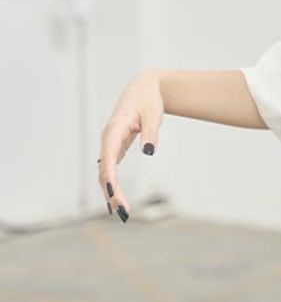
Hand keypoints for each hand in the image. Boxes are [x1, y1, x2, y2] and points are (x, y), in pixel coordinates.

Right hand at [98, 69, 163, 221]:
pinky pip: (110, 169)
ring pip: (106, 172)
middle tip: (123, 213)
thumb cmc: (149, 99)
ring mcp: (110, 144)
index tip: (113, 194)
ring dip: (111, 192)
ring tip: (121, 213)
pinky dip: (113, 185)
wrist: (144, 87)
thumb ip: (151, 132)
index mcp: (114, 129)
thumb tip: (148, 151)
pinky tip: (116, 200)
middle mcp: (108, 138)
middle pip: (105, 170)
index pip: (108, 157)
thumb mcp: (153, 113)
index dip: (109, 177)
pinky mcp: (115, 147)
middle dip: (112, 192)